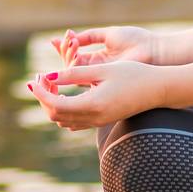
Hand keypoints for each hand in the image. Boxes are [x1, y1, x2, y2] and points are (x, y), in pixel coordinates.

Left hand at [26, 59, 165, 130]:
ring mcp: (98, 122)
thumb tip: (48, 76)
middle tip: (41, 77)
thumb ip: (74, 73)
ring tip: (52, 82)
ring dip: (52, 103)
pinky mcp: (101, 120)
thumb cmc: (134, 74)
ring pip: (63, 120)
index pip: (55, 104)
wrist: (158, 89)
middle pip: (55, 115)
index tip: (34, 77)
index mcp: (93, 105)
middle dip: (44, 97)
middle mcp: (93, 118)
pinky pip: (74, 121)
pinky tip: (65, 92)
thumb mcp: (102, 69)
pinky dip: (63, 108)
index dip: (41, 92)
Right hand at [48, 25, 167, 68]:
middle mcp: (95, 71)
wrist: (153, 50)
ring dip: (68, 55)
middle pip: (70, 65)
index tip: (56, 39)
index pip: (73, 57)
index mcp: (98, 59)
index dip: (64, 48)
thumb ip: (89, 36)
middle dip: (65, 50)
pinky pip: (80, 75)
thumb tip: (70, 35)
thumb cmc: (135, 40)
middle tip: (69, 39)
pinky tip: (75, 51)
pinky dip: (74, 62)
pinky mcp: (101, 81)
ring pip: (72, 71)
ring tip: (72, 42)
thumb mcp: (108, 35)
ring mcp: (98, 77)